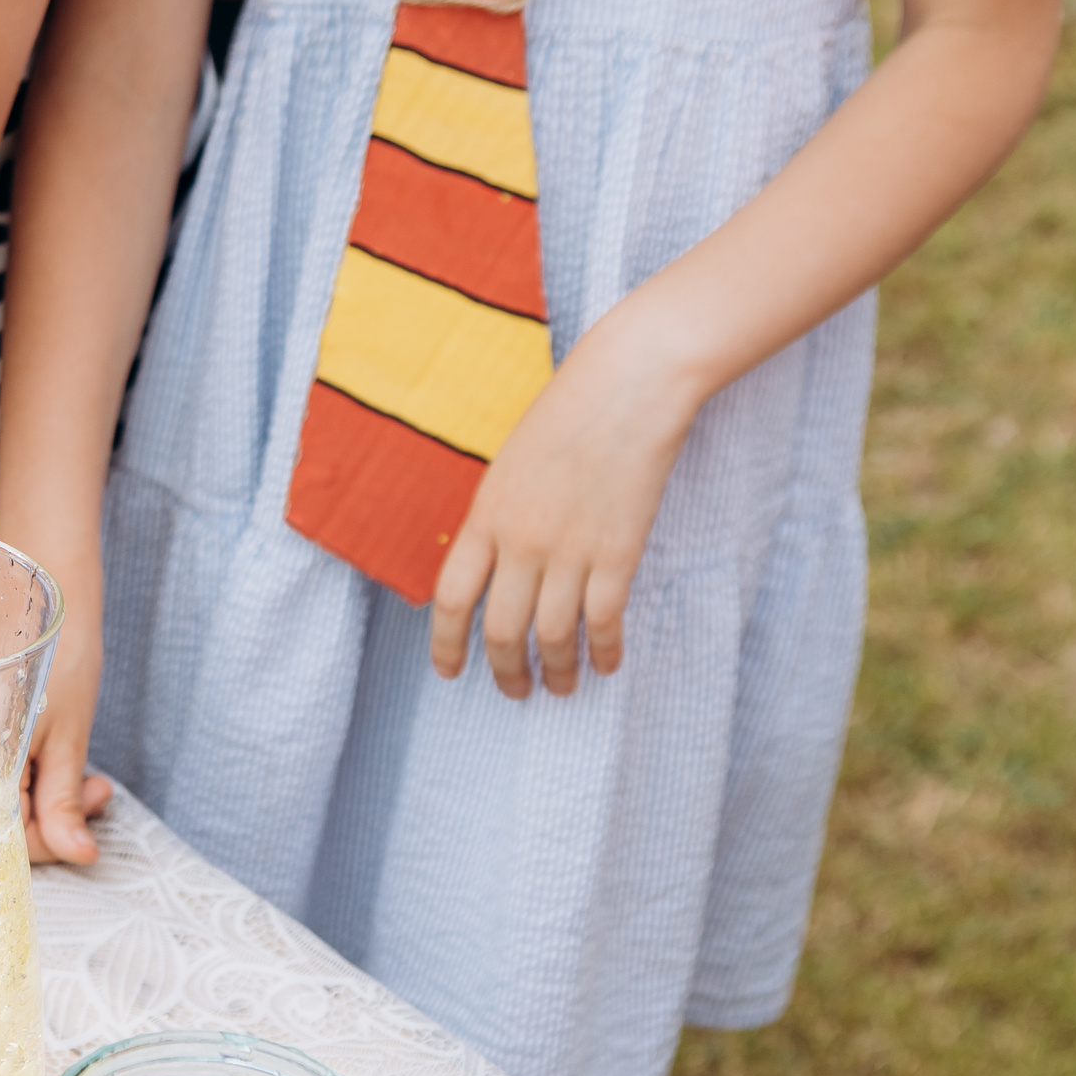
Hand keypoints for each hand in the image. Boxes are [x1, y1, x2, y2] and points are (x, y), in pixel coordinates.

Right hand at [22, 618, 111, 863]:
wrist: (40, 594)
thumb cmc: (57, 654)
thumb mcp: (68, 737)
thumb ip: (63, 803)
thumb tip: (77, 855)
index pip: (3, 837)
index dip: (52, 843)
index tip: (89, 830)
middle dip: (56, 818)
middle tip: (96, 794)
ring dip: (48, 799)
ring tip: (88, 780)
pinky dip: (30, 779)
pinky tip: (57, 764)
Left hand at [428, 323, 703, 697]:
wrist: (629, 384)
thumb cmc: (568, 412)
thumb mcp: (508, 464)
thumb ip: (495, 518)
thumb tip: (488, 567)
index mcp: (485, 516)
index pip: (451, 598)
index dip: (445, 644)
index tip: (449, 671)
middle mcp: (521, 541)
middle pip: (500, 629)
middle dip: (504, 670)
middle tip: (513, 691)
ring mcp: (570, 549)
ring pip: (553, 636)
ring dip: (556, 671)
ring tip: (561, 687)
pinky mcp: (619, 552)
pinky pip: (605, 620)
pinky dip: (605, 650)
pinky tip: (607, 664)